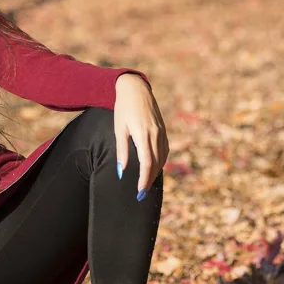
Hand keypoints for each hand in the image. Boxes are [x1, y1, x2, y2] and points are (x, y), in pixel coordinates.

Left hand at [114, 73, 167, 199]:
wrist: (135, 89)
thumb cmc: (123, 108)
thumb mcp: (119, 129)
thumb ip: (122, 151)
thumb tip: (121, 172)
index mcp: (143, 134)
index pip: (147, 163)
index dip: (144, 180)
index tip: (140, 192)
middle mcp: (155, 134)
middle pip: (156, 164)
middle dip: (149, 180)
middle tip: (142, 194)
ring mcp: (161, 131)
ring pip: (162, 158)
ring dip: (156, 172)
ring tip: (147, 183)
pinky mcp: (163, 129)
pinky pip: (165, 149)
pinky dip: (161, 161)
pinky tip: (155, 167)